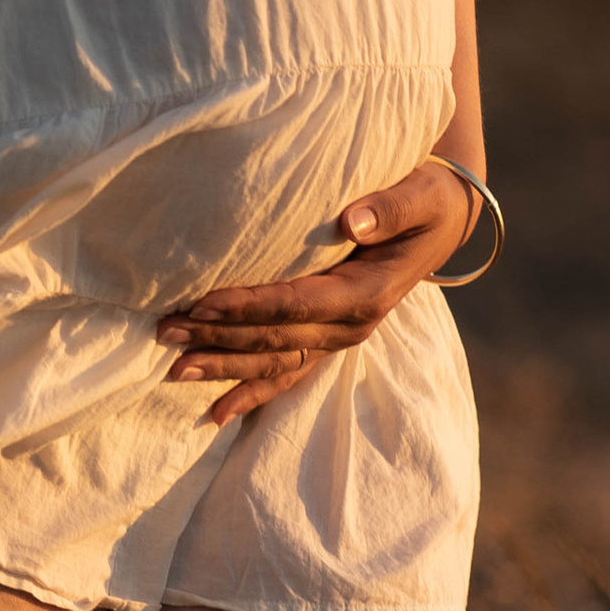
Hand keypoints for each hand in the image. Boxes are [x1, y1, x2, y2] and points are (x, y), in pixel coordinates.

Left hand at [155, 162, 482, 426]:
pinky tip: (216, 414)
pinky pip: (287, 372)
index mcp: (367, 294)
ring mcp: (338, 338)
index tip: (202, 304)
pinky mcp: (328, 338)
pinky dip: (252, 393)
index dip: (248, 306)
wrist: (443, 221)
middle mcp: (351, 326)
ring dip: (224, 368)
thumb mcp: (422, 197)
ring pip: (275, 362)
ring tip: (175, 370)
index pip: (297, 304)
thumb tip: (352, 221)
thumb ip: (390, 208)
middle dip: (218, 339)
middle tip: (166, 333)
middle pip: (275, 339)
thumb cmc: (428, 200)